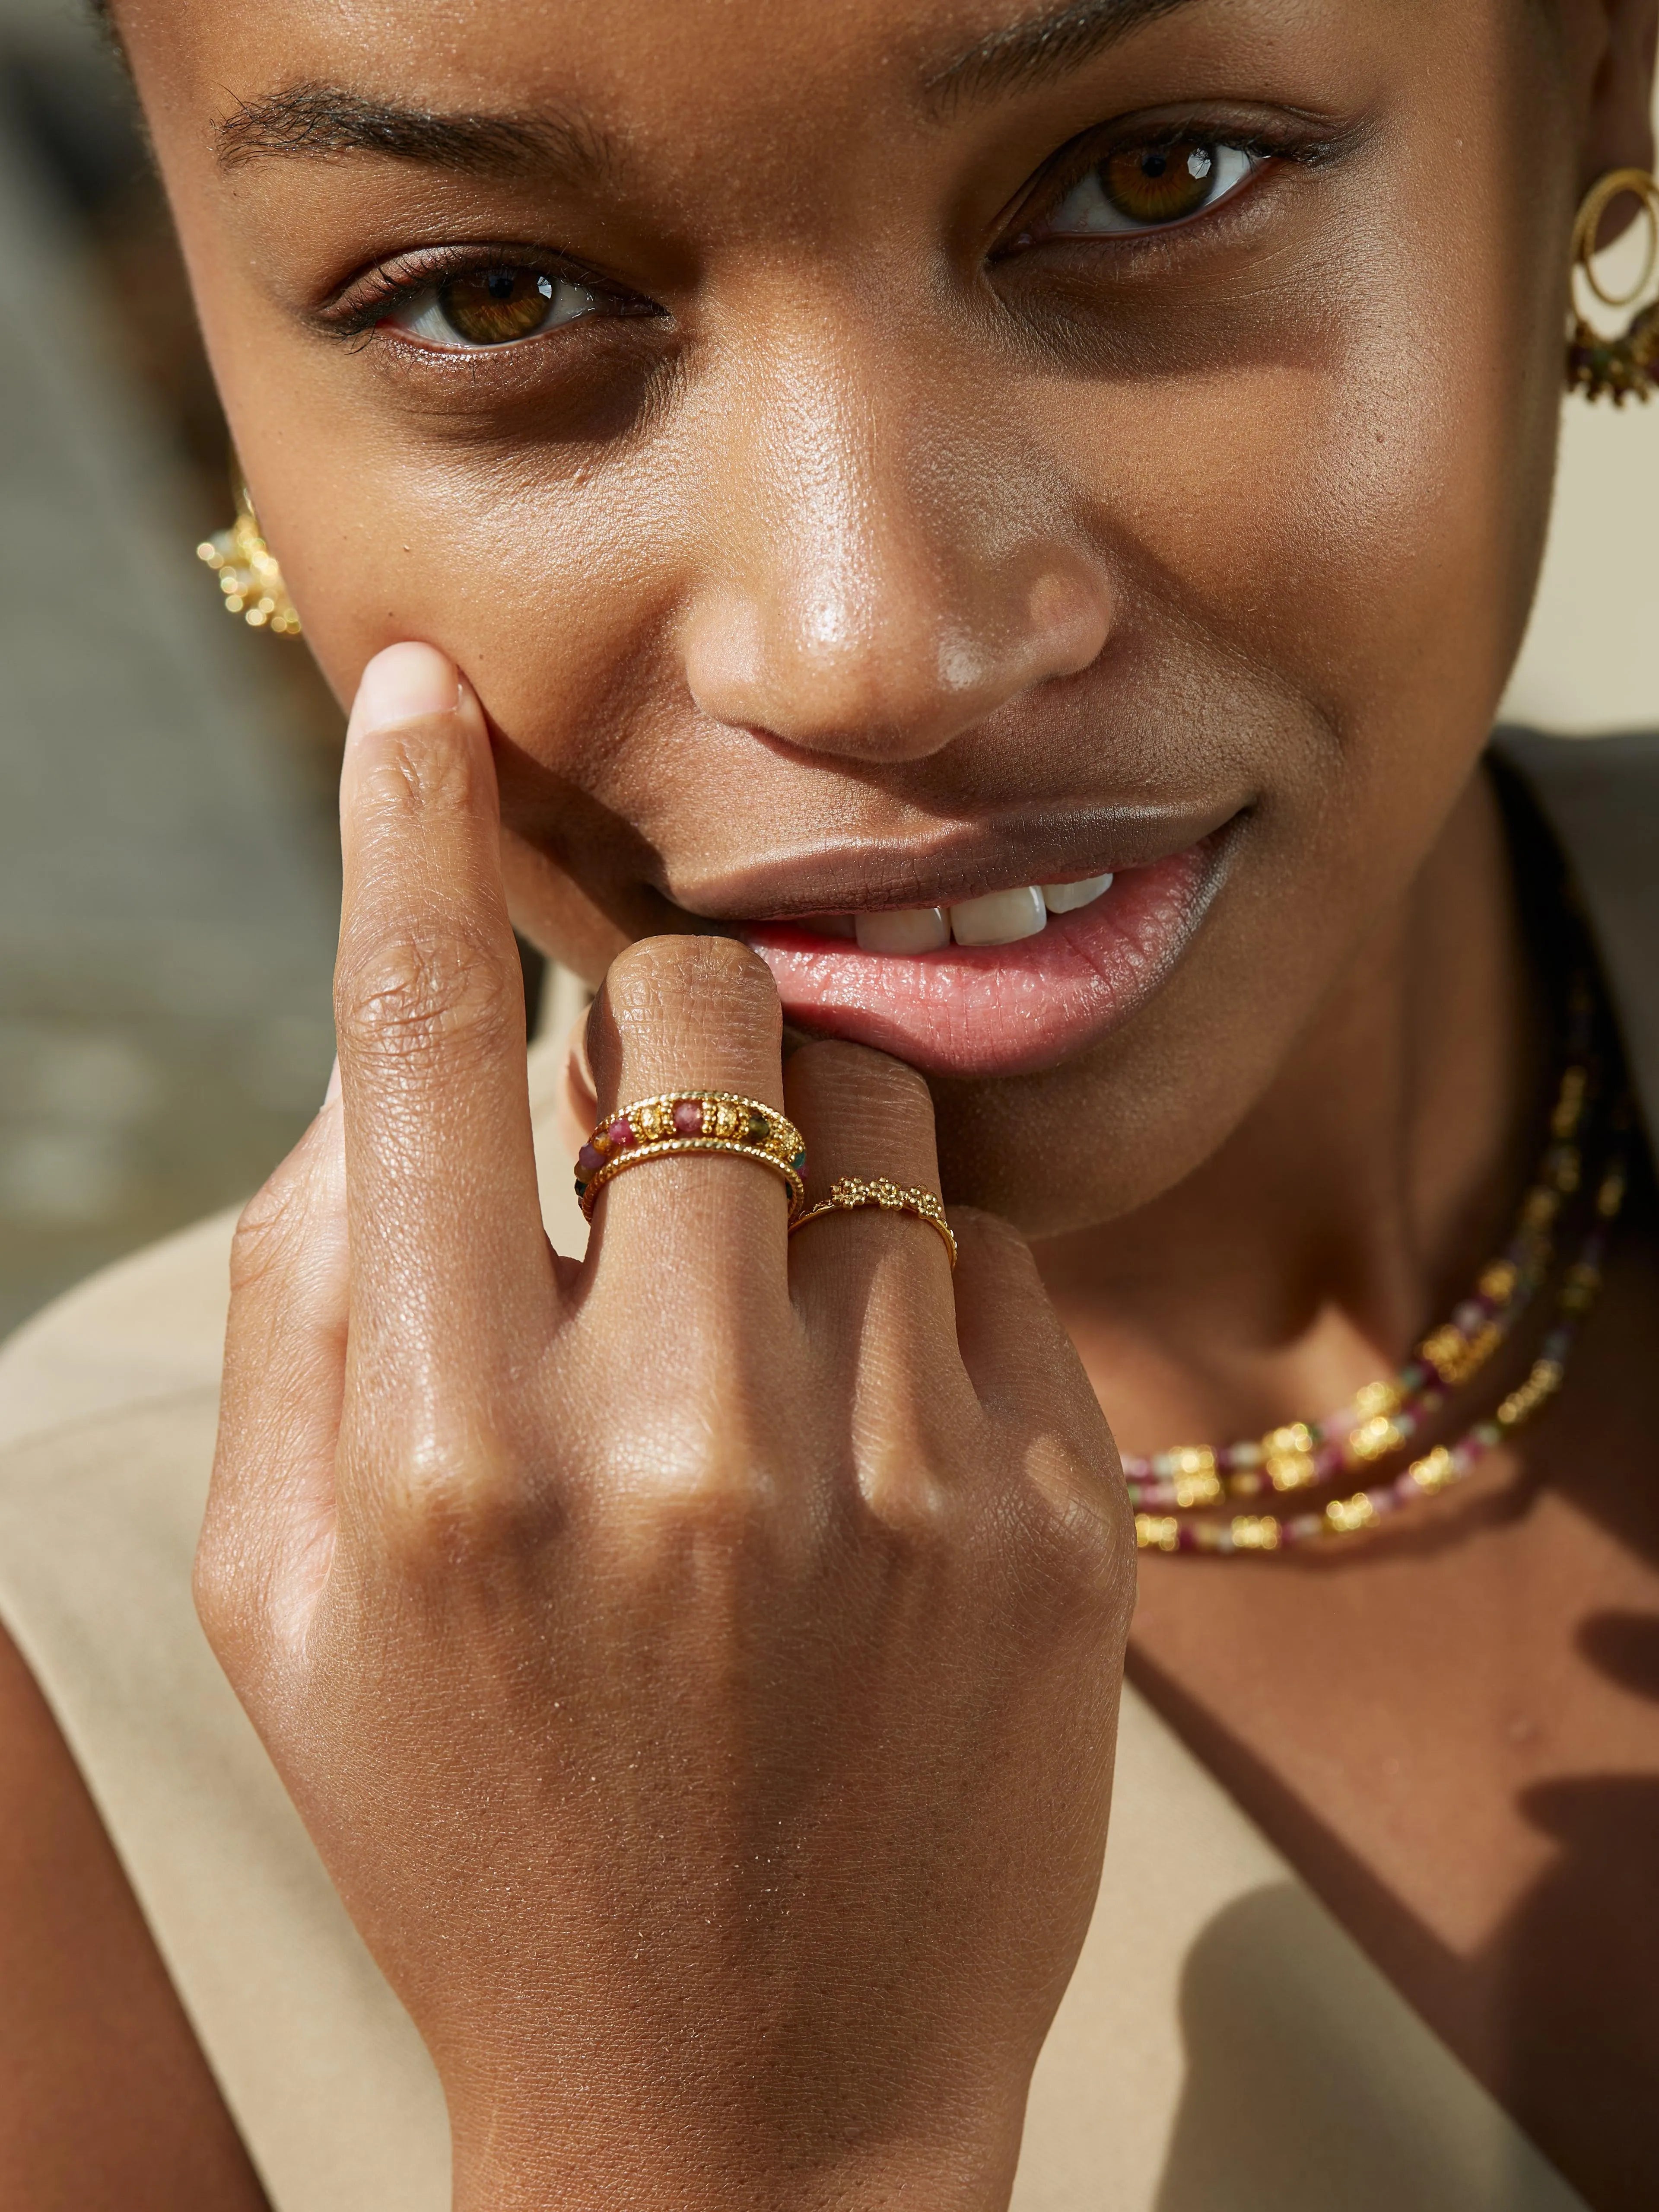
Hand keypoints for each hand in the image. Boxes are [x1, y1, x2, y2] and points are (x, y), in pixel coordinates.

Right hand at [200, 643, 1132, 2211]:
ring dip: (799, 1139)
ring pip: (867, 1101)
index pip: (417, 1044)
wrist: (736, 2108)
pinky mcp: (1050, 1524)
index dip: (407, 835)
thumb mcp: (286, 1598)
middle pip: (693, 1017)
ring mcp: (892, 1484)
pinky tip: (866, 1424)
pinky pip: (986, 1251)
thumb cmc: (472, 1828)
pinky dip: (915, 1281)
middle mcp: (676, 1449)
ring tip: (756, 1303)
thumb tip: (402, 1055)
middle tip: (639, 1135)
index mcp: (446, 1458)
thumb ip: (310, 1299)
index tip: (415, 693)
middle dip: (658, 1026)